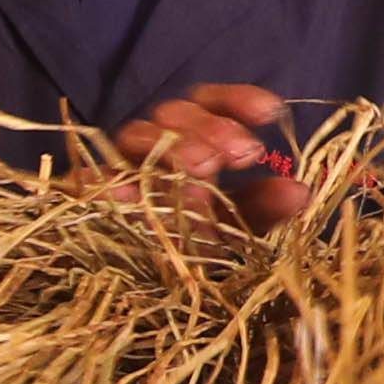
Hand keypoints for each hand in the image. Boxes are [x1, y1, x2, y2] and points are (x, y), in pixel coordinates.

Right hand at [96, 84, 308, 222]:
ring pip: (137, 133)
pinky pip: (91, 178)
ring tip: (203, 170)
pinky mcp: (84, 193)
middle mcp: (153, 145)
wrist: (133, 285)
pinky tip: (133, 191)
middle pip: (174, 112)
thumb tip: (300, 192)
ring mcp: (117, 166)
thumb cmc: (189, 242)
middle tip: (243, 153)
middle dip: (210, 127)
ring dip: (172, 145)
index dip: (236, 99)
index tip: (270, 112)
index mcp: (190, 141)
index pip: (209, 102)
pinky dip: (109, 180)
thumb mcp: (234, 225)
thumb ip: (262, 207)